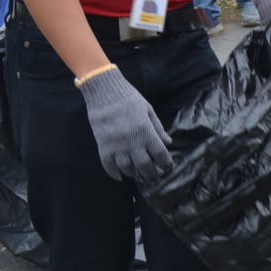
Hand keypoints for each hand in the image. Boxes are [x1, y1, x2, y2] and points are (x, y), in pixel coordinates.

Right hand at [79, 68, 172, 182]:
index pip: (160, 154)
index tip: (167, 168)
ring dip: (134, 174)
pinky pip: (108, 166)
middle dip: (151, 174)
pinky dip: (115, 174)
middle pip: (144, 166)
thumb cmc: (129, 99)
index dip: (166, 164)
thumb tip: (168, 142)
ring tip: (138, 175)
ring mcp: (116, 145)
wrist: (104, 93)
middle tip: (154, 177)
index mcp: (146, 131)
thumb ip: (158, 128)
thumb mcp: (148, 111)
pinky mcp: (102, 146)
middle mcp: (132, 141)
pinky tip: (120, 176)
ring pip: (127, 168)